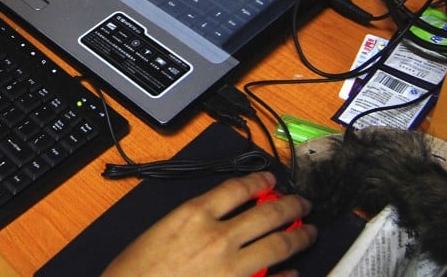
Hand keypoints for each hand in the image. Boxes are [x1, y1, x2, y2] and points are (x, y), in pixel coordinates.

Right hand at [102, 172, 316, 276]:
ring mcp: (232, 267)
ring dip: (299, 236)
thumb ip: (194, 221)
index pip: (238, 189)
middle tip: (301, 203)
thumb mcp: (162, 231)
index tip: (269, 180)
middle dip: (290, 205)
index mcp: (194, 215)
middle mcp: (218, 237)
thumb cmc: (138, 270)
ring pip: (278, 244)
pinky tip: (293, 272)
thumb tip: (220, 216)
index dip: (259, 181)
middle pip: (267, 213)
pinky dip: (288, 275)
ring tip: (308, 232)